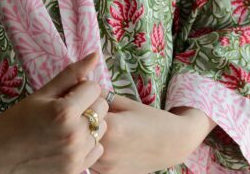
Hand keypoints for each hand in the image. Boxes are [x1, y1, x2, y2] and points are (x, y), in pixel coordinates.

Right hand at [0, 51, 108, 173]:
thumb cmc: (17, 121)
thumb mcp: (42, 94)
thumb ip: (71, 75)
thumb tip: (95, 55)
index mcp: (64, 112)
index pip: (94, 88)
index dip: (82, 88)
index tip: (67, 95)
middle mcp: (73, 135)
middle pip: (102, 108)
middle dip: (88, 104)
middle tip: (68, 110)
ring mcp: (75, 156)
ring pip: (102, 129)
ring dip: (89, 125)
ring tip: (67, 127)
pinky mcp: (75, 171)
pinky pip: (97, 150)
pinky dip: (87, 144)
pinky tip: (68, 142)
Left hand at [90, 94, 215, 173]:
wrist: (172, 144)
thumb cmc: (150, 119)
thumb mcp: (125, 102)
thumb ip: (100, 95)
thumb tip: (76, 84)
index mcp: (111, 127)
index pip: (81, 111)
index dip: (80, 104)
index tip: (83, 100)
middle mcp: (105, 150)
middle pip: (79, 131)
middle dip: (80, 122)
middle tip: (89, 115)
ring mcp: (106, 167)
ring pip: (81, 148)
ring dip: (84, 139)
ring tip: (98, 129)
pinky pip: (89, 161)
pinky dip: (91, 152)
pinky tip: (104, 143)